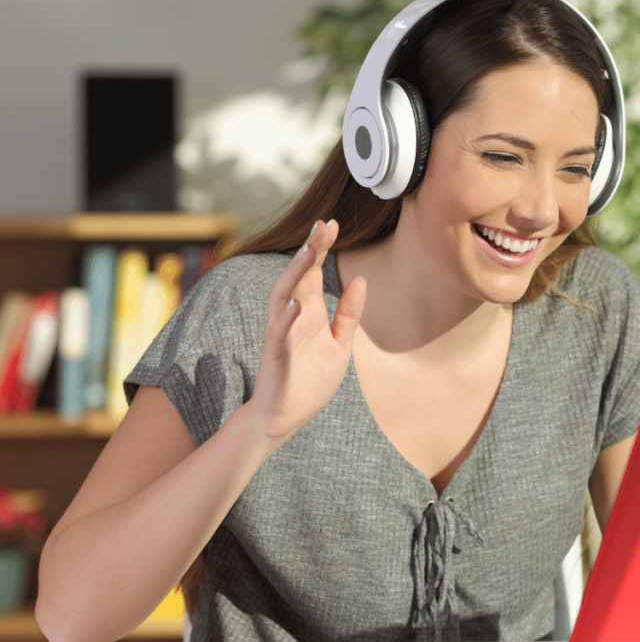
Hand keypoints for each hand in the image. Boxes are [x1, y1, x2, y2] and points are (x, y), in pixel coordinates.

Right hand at [248, 219, 365, 441]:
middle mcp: (293, 317)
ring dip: (295, 273)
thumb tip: (361, 280)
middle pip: (298, 275)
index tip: (333, 223)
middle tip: (324, 224)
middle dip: (310, 249)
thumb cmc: (309, 381)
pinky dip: (287, 318)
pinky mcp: (276, 356)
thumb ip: (348, 314)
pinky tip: (298, 304)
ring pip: (283, 296)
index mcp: (309, 313)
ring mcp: (282, 335)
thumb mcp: (340, 345)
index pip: (312, 273)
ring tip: (310, 251)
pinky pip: (279, 334)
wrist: (286, 417)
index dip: (321, 248)